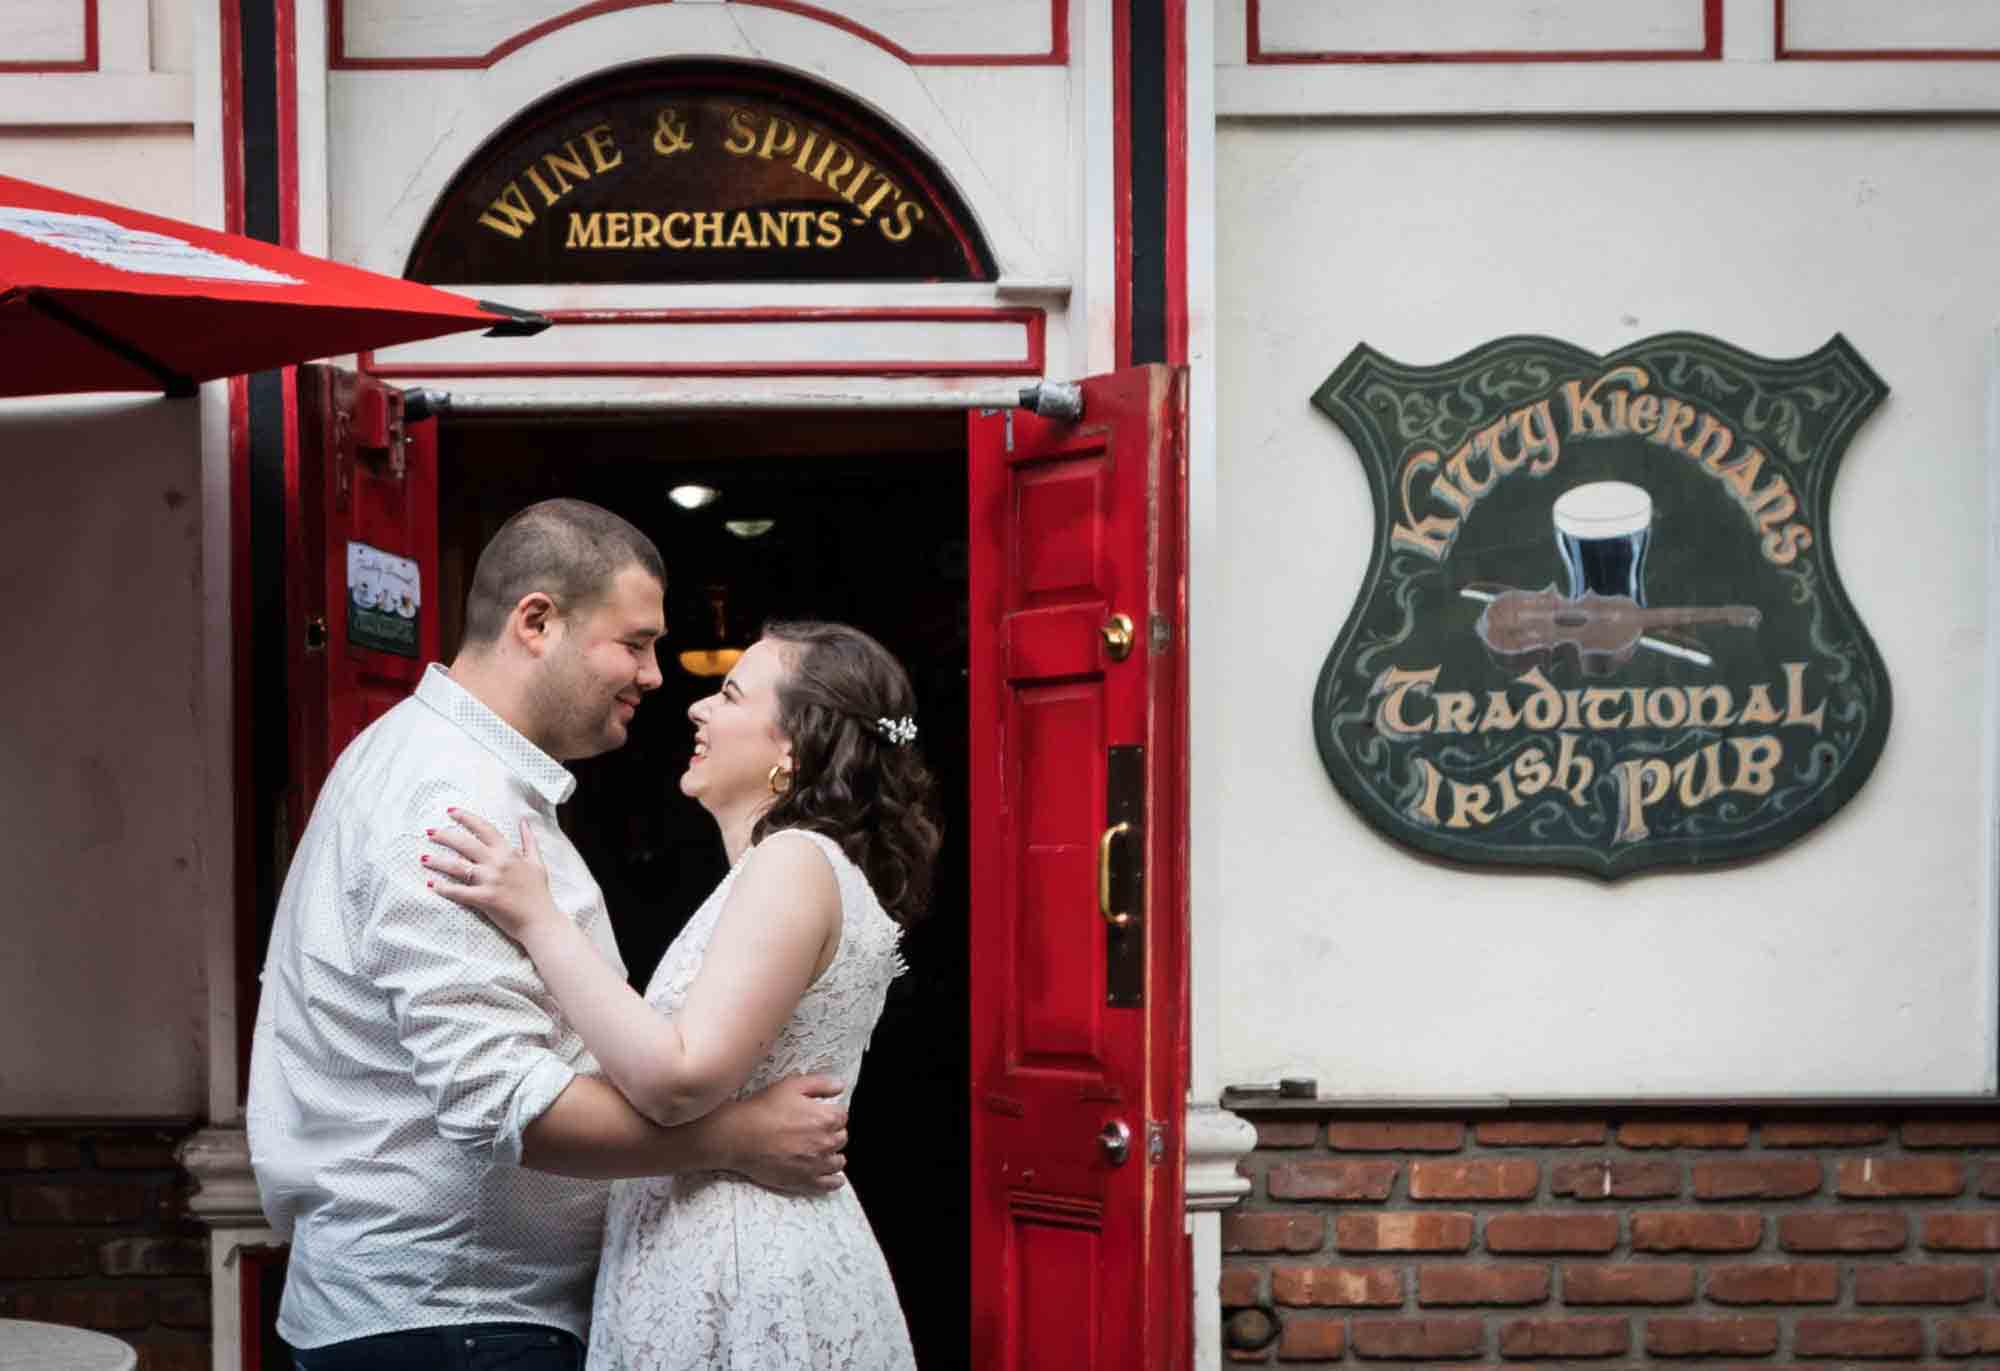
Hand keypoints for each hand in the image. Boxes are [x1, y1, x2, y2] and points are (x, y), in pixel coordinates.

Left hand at [423, 809, 563, 942]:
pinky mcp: (484, 898)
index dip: (466, 818)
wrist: (540, 920)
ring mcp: (490, 881)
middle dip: (444, 835)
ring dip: (437, 861)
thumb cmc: (539, 892)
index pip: (484, 828)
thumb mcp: (537, 862)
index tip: (450, 812)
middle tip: (429, 832)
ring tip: (423, 858)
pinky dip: (444, 888)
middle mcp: (497, 863)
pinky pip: (458, 891)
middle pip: (465, 843)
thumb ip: (529, 841)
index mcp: (508, 852)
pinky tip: (432, 884)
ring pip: (457, 866)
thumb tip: (524, 822)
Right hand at [722, 1074, 848, 1194]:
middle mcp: (825, 1142)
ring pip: (837, 1161)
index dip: (833, 1113)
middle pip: (841, 1138)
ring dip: (834, 1154)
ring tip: (825, 1152)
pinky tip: (835, 1178)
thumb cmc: (764, 1108)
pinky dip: (835, 1180)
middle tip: (820, 1130)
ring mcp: (816, 1164)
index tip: (824, 1113)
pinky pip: (829, 1184)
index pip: (842, 1116)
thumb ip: (821, 1084)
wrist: (739, 1136)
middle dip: (833, 1132)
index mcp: (825, 1118)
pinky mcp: (804, 1180)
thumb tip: (840, 1086)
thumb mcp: (792, 1085)